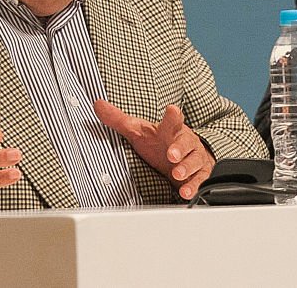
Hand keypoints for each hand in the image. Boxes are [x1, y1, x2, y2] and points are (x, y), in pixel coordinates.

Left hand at [94, 100, 214, 199]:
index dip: (172, 115)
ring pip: (194, 161)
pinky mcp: (199, 173)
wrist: (184, 156)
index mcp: (170, 130)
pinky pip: (199, 179)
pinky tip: (185, 192)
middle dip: (179, 148)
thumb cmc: (159, 142)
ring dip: (186, 168)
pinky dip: (193, 186)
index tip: (172, 109)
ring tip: (177, 174)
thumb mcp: (138, 131)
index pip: (172, 119)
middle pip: (185, 142)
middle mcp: (185, 142)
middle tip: (171, 154)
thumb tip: (97, 104)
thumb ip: (118, 119)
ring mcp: (194, 158)